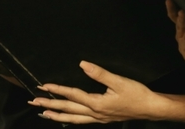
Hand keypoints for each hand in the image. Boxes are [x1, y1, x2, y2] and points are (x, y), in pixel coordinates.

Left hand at [31, 61, 164, 123]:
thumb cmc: (136, 94)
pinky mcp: (103, 119)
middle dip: (49, 105)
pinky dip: (70, 119)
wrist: (150, 109)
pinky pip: (81, 120)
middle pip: (67, 109)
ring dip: (56, 115)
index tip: (43, 86)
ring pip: (72, 118)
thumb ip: (99, 73)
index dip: (57, 90)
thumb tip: (83, 65)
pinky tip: (67, 117)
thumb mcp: (119, 81)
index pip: (72, 95)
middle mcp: (95, 113)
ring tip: (44, 113)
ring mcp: (98, 118)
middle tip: (34, 102)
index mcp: (97, 103)